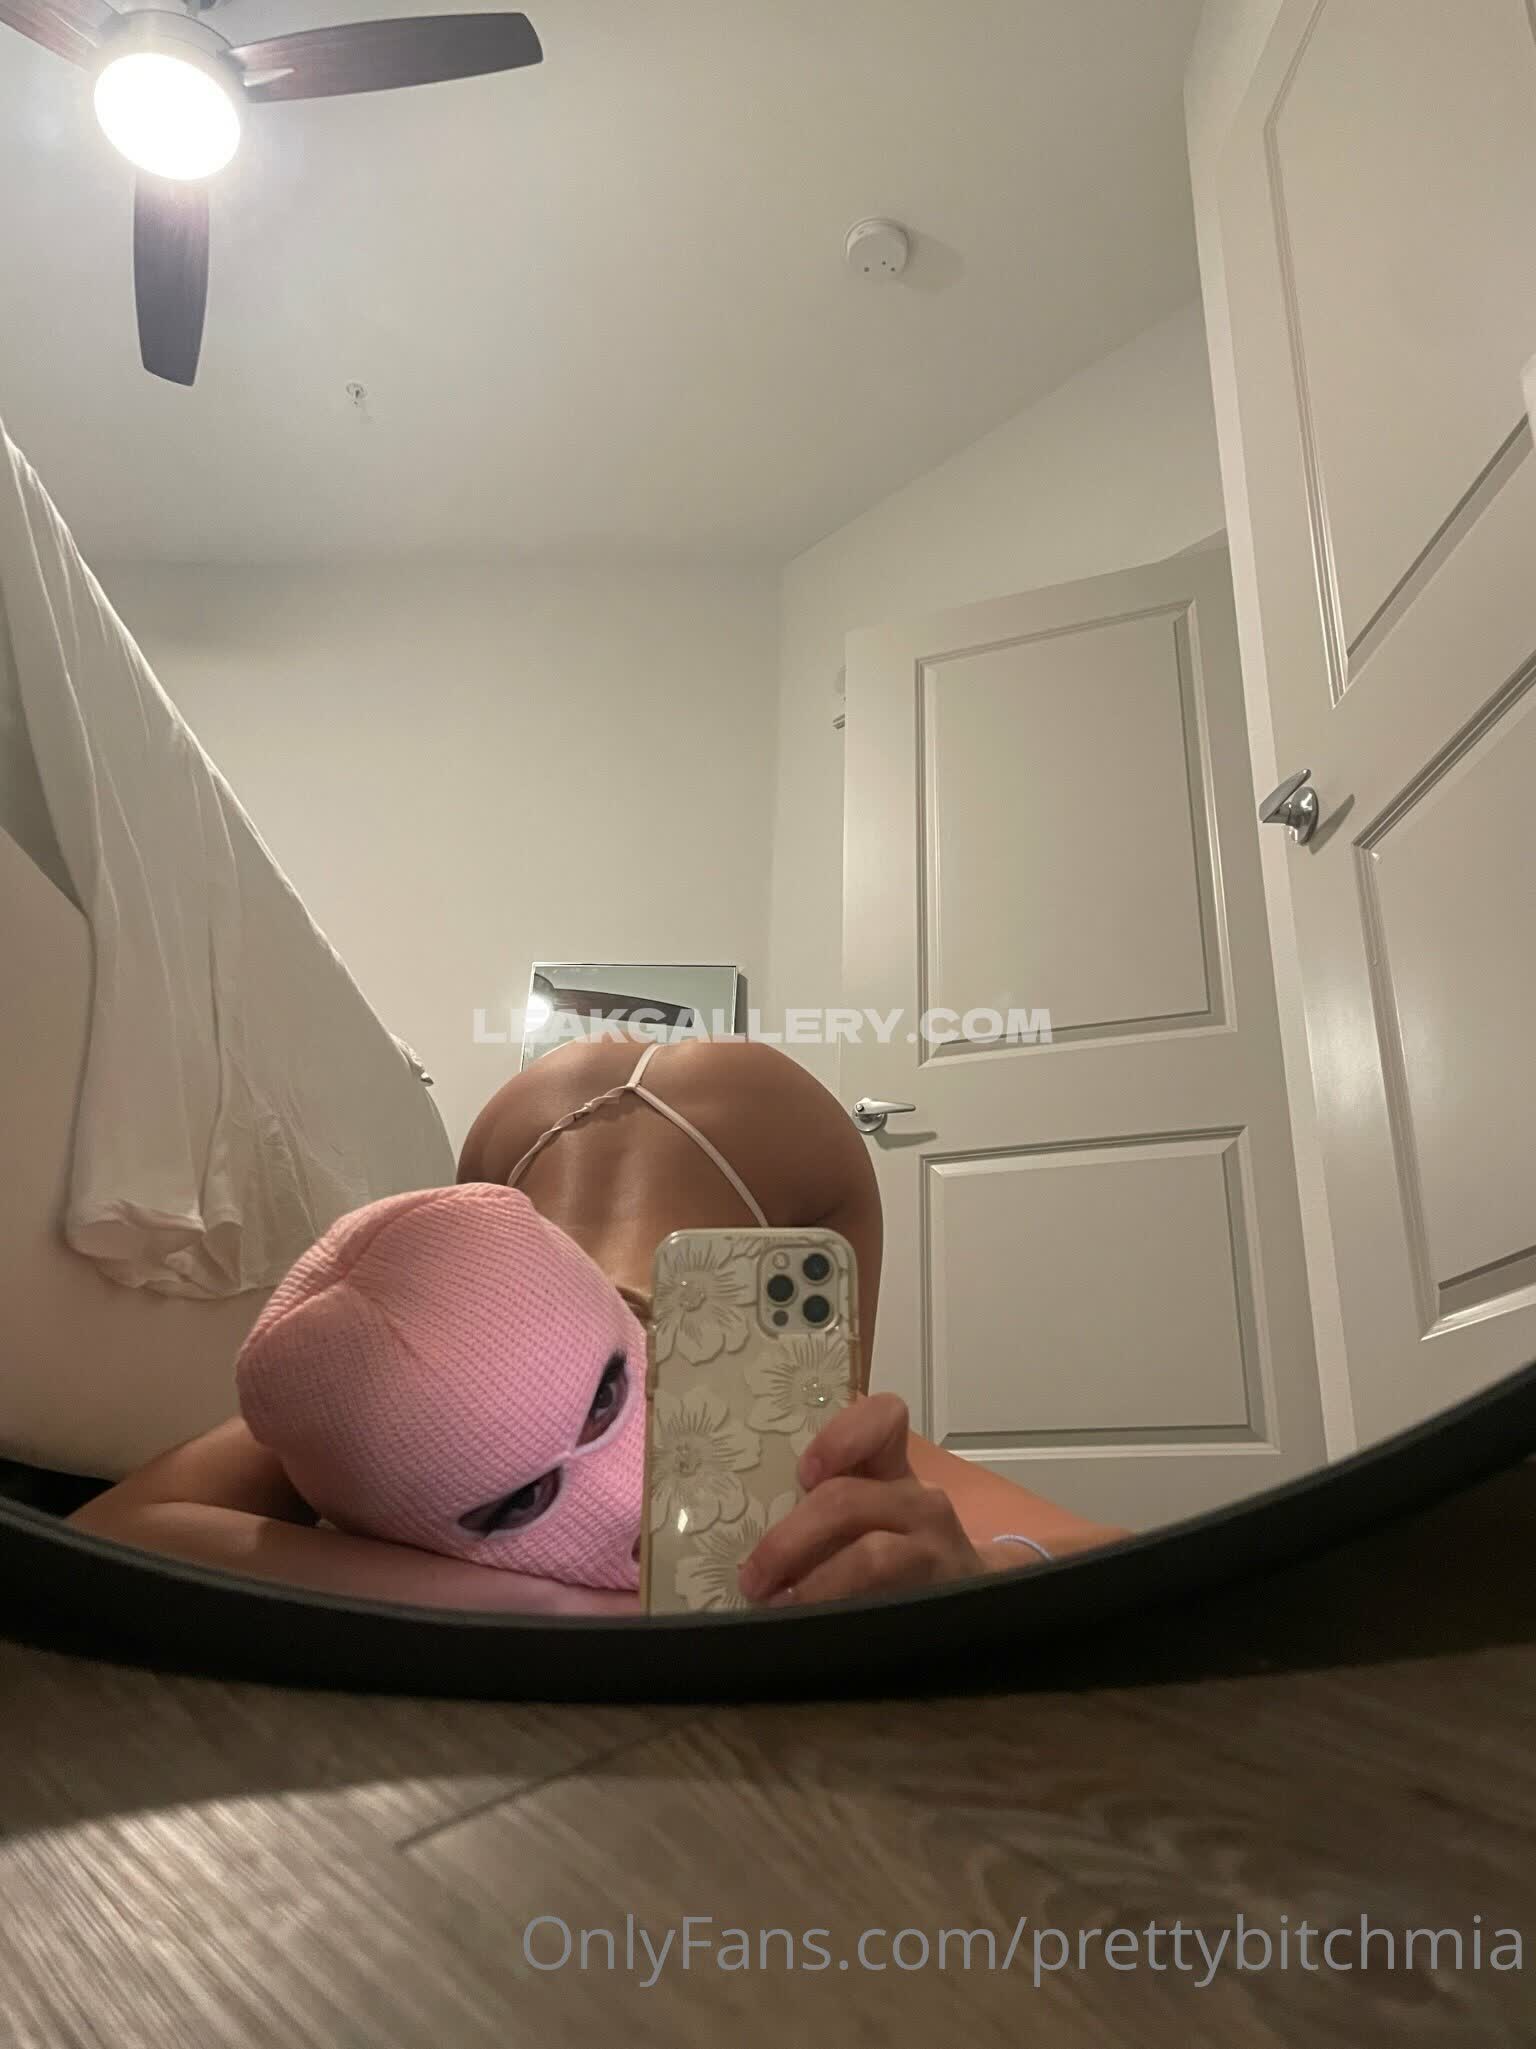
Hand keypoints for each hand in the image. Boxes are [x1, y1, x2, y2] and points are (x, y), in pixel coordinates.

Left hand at [736, 1393, 986, 1606]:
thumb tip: (753, 1546)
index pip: (882, 1418)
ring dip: (814, 1584)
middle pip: (847, 1500)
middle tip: (753, 1577)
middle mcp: (919, 1501)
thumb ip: (826, 1510)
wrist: (970, 1598)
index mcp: (894, 1469)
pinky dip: (843, 1614)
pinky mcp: (940, 1599)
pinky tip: (818, 1632)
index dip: (840, 1438)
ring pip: (871, 1556)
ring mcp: (935, 1551)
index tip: (804, 1475)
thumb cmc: (900, 1548)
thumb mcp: (873, 1513)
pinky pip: (887, 1604)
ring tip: (778, 1606)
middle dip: (790, 1540)